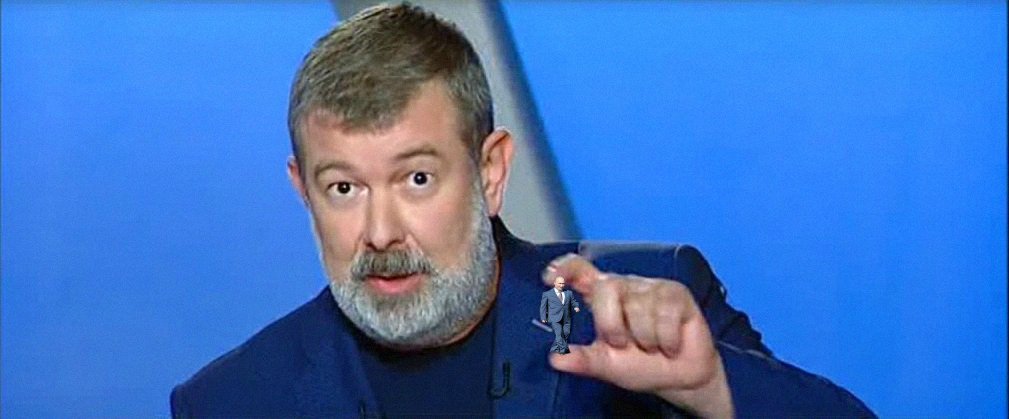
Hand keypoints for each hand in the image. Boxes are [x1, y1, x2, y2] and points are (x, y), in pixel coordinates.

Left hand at [542, 254, 731, 417]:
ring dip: (645, 339)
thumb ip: (583, 360)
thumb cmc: (640, 366)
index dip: (564, 269)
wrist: (680, 378)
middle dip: (612, 325)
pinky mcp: (676, 293)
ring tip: (652, 345)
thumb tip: (555, 358)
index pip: (579, 270)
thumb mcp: (606, 366)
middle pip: (606, 287)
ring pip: (638, 307)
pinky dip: (666, 339)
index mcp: (601, 298)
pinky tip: (670, 344)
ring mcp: (651, 287)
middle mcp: (624, 286)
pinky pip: (665, 314)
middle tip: (623, 344)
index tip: (549, 279)